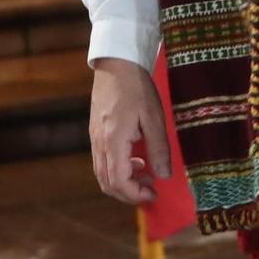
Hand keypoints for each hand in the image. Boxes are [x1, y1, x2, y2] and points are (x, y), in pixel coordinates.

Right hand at [90, 58, 171, 204]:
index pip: (119, 182)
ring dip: (122, 182)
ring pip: (102, 174)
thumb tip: (163, 175)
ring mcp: (95, 139)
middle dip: (129, 193)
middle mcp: (99, 144)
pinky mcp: (95, 133)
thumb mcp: (154, 117)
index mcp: (113, 141)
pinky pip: (102, 161)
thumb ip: (158, 148)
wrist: (116, 64)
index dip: (136, 194)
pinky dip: (117, 169)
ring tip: (146, 174)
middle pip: (107, 183)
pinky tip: (135, 159)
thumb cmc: (137, 88)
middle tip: (151, 189)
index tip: (155, 192)